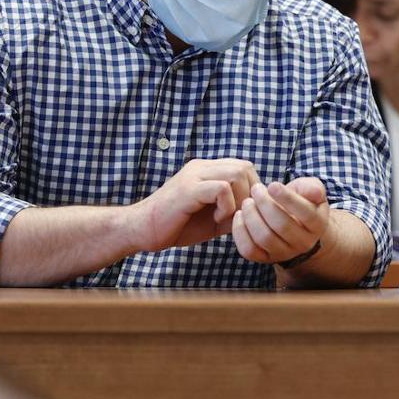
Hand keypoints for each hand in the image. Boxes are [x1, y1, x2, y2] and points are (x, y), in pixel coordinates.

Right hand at [133, 158, 260, 252]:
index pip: (244, 167)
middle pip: (245, 167)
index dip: (251, 190)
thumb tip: (256, 210)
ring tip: (225, 218)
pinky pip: (222, 188)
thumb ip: (233, 209)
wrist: (142, 230)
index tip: (243, 213)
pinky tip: (216, 219)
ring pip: (237, 173)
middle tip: (237, 216)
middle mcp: (201, 167)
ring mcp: (194, 175)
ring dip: (239, 200)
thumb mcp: (213, 217)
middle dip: (249, 195)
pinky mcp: (188, 189)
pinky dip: (227, 207)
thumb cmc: (177, 225)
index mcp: (207, 170)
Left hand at [231, 177, 329, 263]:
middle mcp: (303, 243)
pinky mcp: (264, 258)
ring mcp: (283, 253)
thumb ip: (312, 187)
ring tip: (247, 201)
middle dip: (265, 204)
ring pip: (265, 239)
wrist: (292, 222)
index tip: (272, 185)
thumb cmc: (299, 201)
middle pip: (282, 226)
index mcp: (317, 224)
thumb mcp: (309, 190)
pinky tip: (240, 214)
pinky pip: (249, 249)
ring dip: (251, 216)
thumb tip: (315, 193)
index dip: (287, 198)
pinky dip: (240, 231)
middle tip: (256, 189)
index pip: (306, 214)